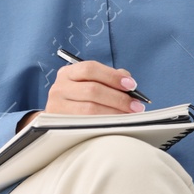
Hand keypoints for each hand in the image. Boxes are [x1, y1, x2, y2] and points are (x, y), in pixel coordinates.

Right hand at [21, 58, 145, 127]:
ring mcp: (57, 106)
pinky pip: (86, 124)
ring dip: (114, 112)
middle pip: (92, 90)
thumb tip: (128, 80)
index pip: (90, 69)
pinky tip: (115, 124)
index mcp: (68, 73)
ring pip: (90, 109)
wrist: (59, 120)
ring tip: (129, 115)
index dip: (112, 76)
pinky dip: (104, 123)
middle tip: (136, 105)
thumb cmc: (80, 99)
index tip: (131, 85)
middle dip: (118, 98)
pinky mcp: (60, 124)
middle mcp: (59, 87)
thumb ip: (109, 78)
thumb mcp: (90, 83)